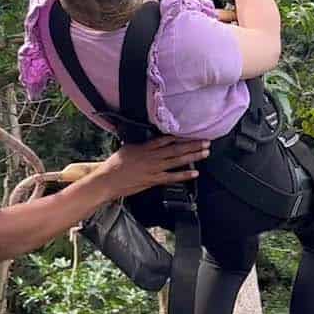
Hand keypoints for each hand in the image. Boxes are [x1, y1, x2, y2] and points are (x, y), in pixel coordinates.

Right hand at [87, 137, 209, 202]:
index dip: (180, 136)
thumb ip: (140, 145)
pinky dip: (184, 175)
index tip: (192, 132)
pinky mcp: (153, 180)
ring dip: (193, 156)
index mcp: (145, 146)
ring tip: (205, 152)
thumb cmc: (114, 165)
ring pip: (177, 160)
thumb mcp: (127, 149)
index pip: (166, 139)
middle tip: (206, 141)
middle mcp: (152, 156)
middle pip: (176, 148)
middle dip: (192, 144)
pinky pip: (172, 177)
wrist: (107, 180)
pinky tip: (195, 173)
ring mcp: (154, 168)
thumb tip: (148, 143)